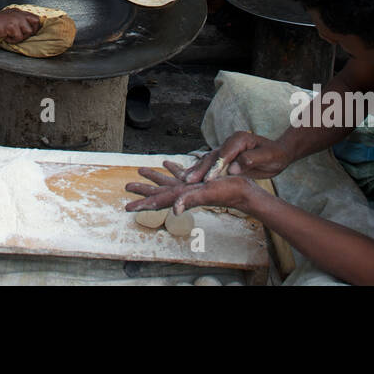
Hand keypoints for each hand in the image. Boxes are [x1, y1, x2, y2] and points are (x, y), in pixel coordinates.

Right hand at [0, 8, 41, 43]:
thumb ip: (17, 22)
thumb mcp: (7, 19)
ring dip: (20, 37)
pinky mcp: (12, 25)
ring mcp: (16, 19)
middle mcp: (19, 14)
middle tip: (23, 35)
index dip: (35, 26)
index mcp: (18, 12)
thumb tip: (28, 32)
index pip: (34, 17)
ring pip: (28, 32)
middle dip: (33, 31)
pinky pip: (19, 37)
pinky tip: (5, 37)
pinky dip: (12, 40)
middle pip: (36, 21)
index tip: (29, 33)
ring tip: (10, 36)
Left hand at [125, 160, 255, 215]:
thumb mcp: (209, 194)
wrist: (246, 193)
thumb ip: (191, 200)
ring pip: (167, 182)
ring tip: (140, 170)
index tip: (127, 207)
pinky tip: (167, 163)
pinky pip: (182, 174)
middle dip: (142, 190)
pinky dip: (173, 169)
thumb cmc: (230, 194)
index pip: (158, 202)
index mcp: (183, 197)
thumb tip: (176, 210)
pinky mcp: (199, 181)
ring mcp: (191, 187)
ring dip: (154, 177)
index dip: (142, 204)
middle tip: (127, 188)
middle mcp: (184, 193)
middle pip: (158, 192)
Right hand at [180, 130, 290, 182]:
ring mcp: (227, 150)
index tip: (208, 180)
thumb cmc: (275, 154)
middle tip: (189, 181)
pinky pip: (212, 165)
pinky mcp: (226, 158)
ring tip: (186, 181)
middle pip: (213, 157)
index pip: (224, 154)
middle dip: (201, 169)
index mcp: (239, 139)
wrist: (278, 153)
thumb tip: (233, 168)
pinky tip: (192, 178)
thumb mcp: (267, 156)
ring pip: (209, 161)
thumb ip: (250, 160)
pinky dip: (202, 172)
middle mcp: (230, 143)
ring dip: (198, 171)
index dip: (215, 167)